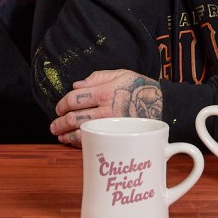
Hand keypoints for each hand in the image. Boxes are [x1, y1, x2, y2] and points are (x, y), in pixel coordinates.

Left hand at [50, 69, 165, 143]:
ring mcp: (111, 126)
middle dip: (60, 122)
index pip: (74, 98)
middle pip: (75, 118)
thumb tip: (76, 85)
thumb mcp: (120, 73)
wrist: (163, 105)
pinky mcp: (117, 137)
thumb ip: (97, 77)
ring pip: (82, 133)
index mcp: (105, 91)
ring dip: (67, 135)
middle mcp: (106, 110)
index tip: (59, 108)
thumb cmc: (140, 87)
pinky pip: (95, 142)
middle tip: (54, 125)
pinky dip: (81, 144)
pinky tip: (74, 142)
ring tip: (60, 135)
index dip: (62, 104)